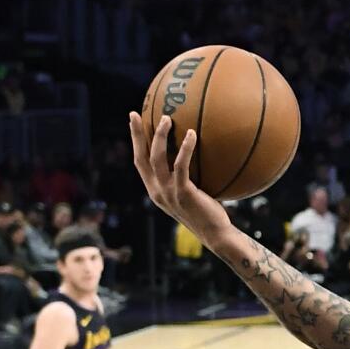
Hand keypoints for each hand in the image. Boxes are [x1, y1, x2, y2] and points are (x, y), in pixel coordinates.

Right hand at [129, 111, 235, 244]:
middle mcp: (157, 191)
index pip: (139, 163)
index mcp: (156, 190)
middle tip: (136, 114)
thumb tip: (197, 152)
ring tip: (167, 119)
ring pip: (157, 159)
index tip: (133, 122)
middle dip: (136, 135)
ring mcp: (168, 193)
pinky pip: (181, 166)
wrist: (216, 234)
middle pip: (141, 158)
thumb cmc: (208, 212)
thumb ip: (185, 177)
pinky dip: (185, 148)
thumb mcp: (191, 193)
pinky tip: (192, 134)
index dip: (135, 142)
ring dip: (159, 137)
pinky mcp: (183, 194)